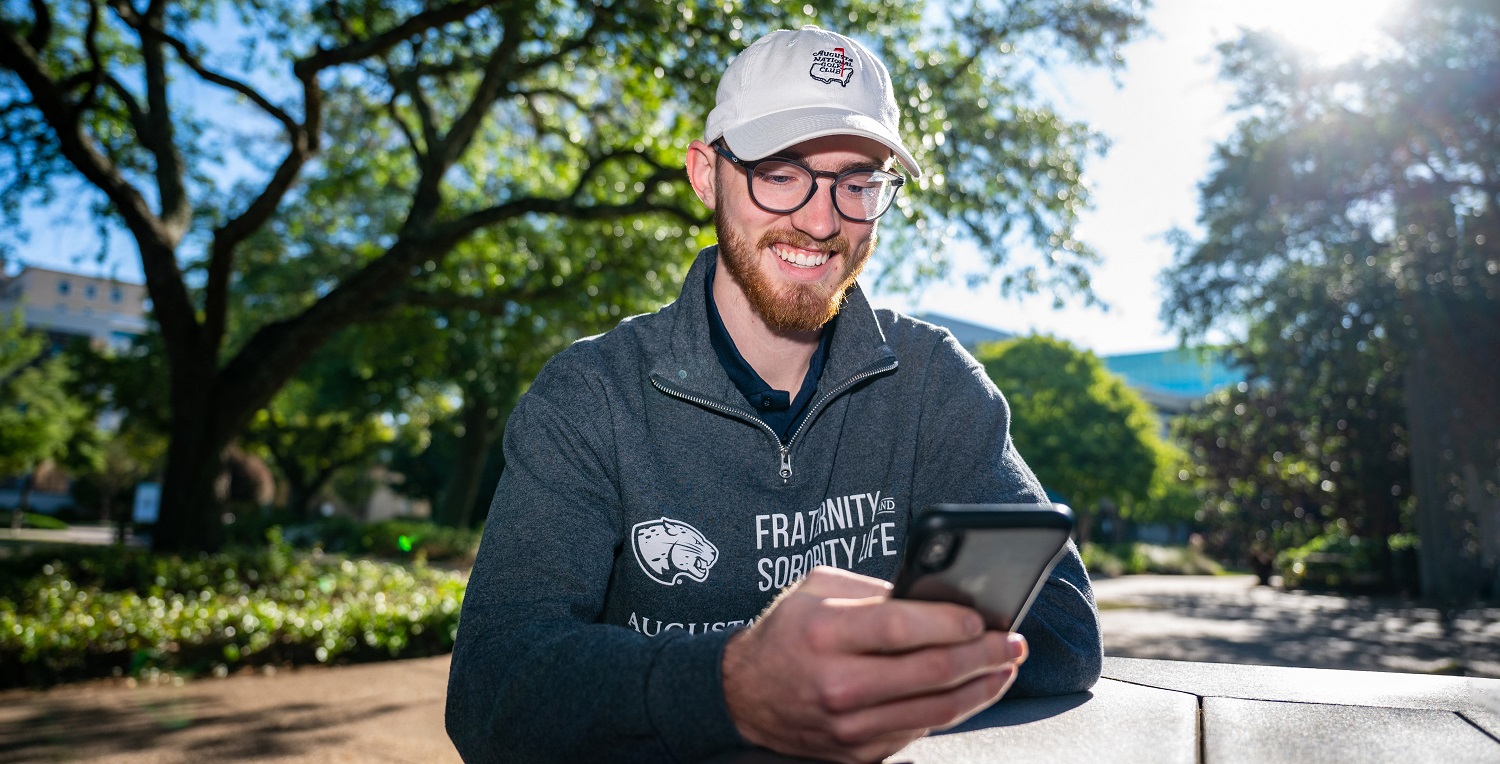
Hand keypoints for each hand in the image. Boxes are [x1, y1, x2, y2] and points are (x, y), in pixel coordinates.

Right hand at [721, 566, 1026, 762]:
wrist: (743, 695)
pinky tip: (968, 691)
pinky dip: (950, 710)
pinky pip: (918, 730)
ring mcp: (848, 725)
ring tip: (1004, 667)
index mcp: (825, 633)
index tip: (982, 618)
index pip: (902, 627)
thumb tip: (935, 596)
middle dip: (983, 655)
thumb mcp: (818, 589)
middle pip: (931, 671)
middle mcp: (837, 683)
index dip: (951, 622)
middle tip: (1011, 642)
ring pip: (935, 709)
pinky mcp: (857, 752)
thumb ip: (874, 590)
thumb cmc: (786, 632)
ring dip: (981, 688)